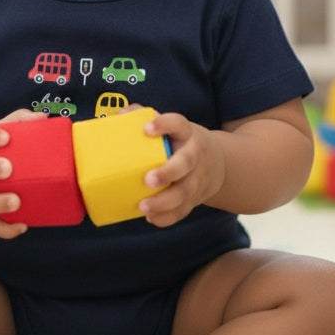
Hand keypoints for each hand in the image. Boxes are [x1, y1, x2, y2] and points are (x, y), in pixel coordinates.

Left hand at [137, 113, 225, 227]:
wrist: (214, 163)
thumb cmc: (180, 141)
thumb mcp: (171, 126)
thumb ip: (144, 117)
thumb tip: (119, 116)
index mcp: (186, 133)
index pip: (179, 124)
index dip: (165, 124)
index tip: (147, 129)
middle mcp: (195, 155)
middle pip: (186, 163)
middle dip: (168, 172)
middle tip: (147, 180)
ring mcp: (197, 179)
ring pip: (185, 192)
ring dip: (164, 201)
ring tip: (143, 206)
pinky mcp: (194, 198)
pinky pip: (183, 210)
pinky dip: (167, 217)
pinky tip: (151, 217)